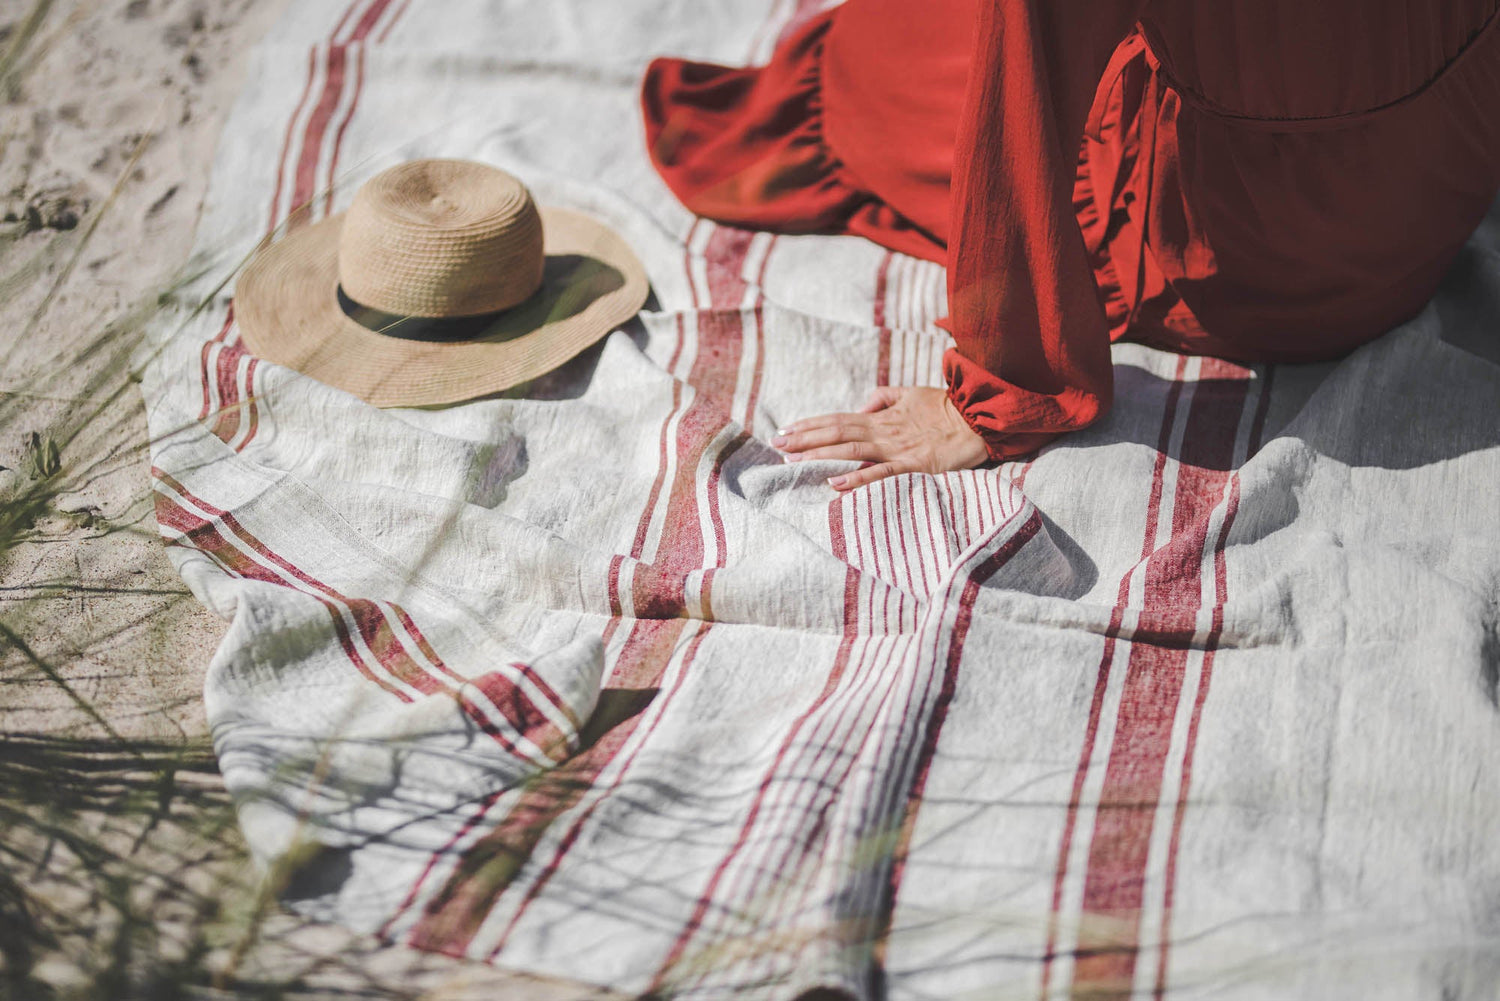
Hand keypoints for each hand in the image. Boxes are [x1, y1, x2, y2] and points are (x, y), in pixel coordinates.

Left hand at [772, 386, 988, 491]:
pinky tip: (835, 483)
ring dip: (819, 455)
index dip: (810, 424)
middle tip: (776, 446)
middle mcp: (883, 430)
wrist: (980, 418)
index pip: (838, 419)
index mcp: (882, 416)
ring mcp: (897, 448)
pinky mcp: (914, 465)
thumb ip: (885, 398)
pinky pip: (881, 473)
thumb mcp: (912, 394)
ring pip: (851, 451)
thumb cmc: (948, 408)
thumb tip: (861, 405)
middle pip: (836, 433)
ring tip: (793, 462)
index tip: (785, 431)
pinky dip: (857, 478)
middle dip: (804, 440)